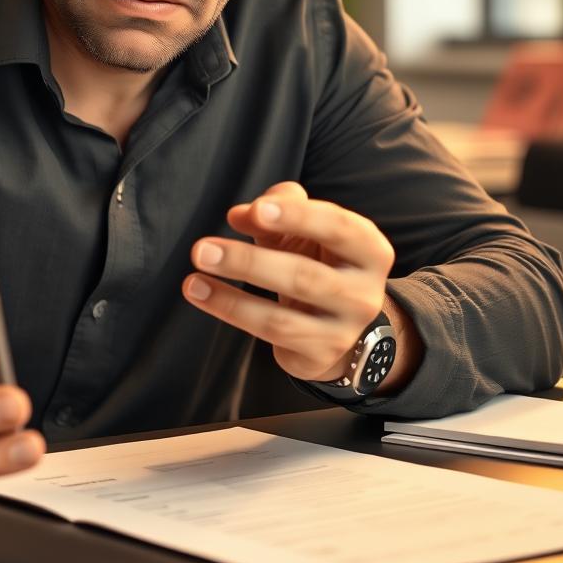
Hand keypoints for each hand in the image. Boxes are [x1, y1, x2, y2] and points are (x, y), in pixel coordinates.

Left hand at [182, 182, 393, 382]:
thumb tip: (241, 214)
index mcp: (369, 249)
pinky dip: (232, 312)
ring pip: (283, 316)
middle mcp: (364, 293)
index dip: (299, 216)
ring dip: (232, 297)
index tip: (258, 209)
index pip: (339, 228)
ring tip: (193, 278)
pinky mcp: (320, 354)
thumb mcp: (304, 228)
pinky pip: (271, 334)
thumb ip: (276, 208)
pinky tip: (201, 294)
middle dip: (248, 261)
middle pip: (304, 276)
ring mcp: (345, 330)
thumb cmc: (316, 259)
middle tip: (202, 249)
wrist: (337, 320)